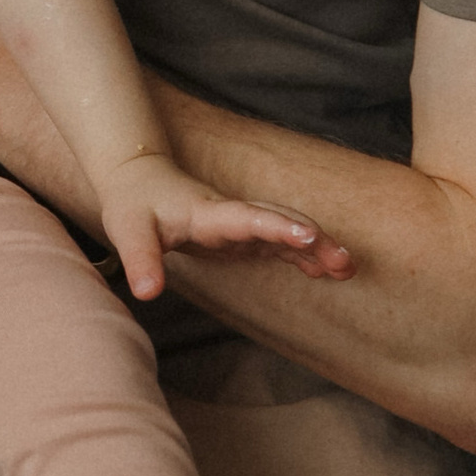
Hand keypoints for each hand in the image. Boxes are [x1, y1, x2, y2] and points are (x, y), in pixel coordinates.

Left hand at [94, 150, 341, 303]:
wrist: (139, 180)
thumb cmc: (133, 207)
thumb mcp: (127, 233)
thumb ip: (140, 261)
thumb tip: (146, 294)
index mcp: (207, 213)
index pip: (248, 218)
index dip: (277, 227)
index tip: (309, 235)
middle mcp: (231, 215)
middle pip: (279, 221)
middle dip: (313, 239)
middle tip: (344, 262)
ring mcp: (241, 224)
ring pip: (286, 230)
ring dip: (317, 247)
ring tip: (348, 269)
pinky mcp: (242, 235)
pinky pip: (280, 242)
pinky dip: (304, 254)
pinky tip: (326, 271)